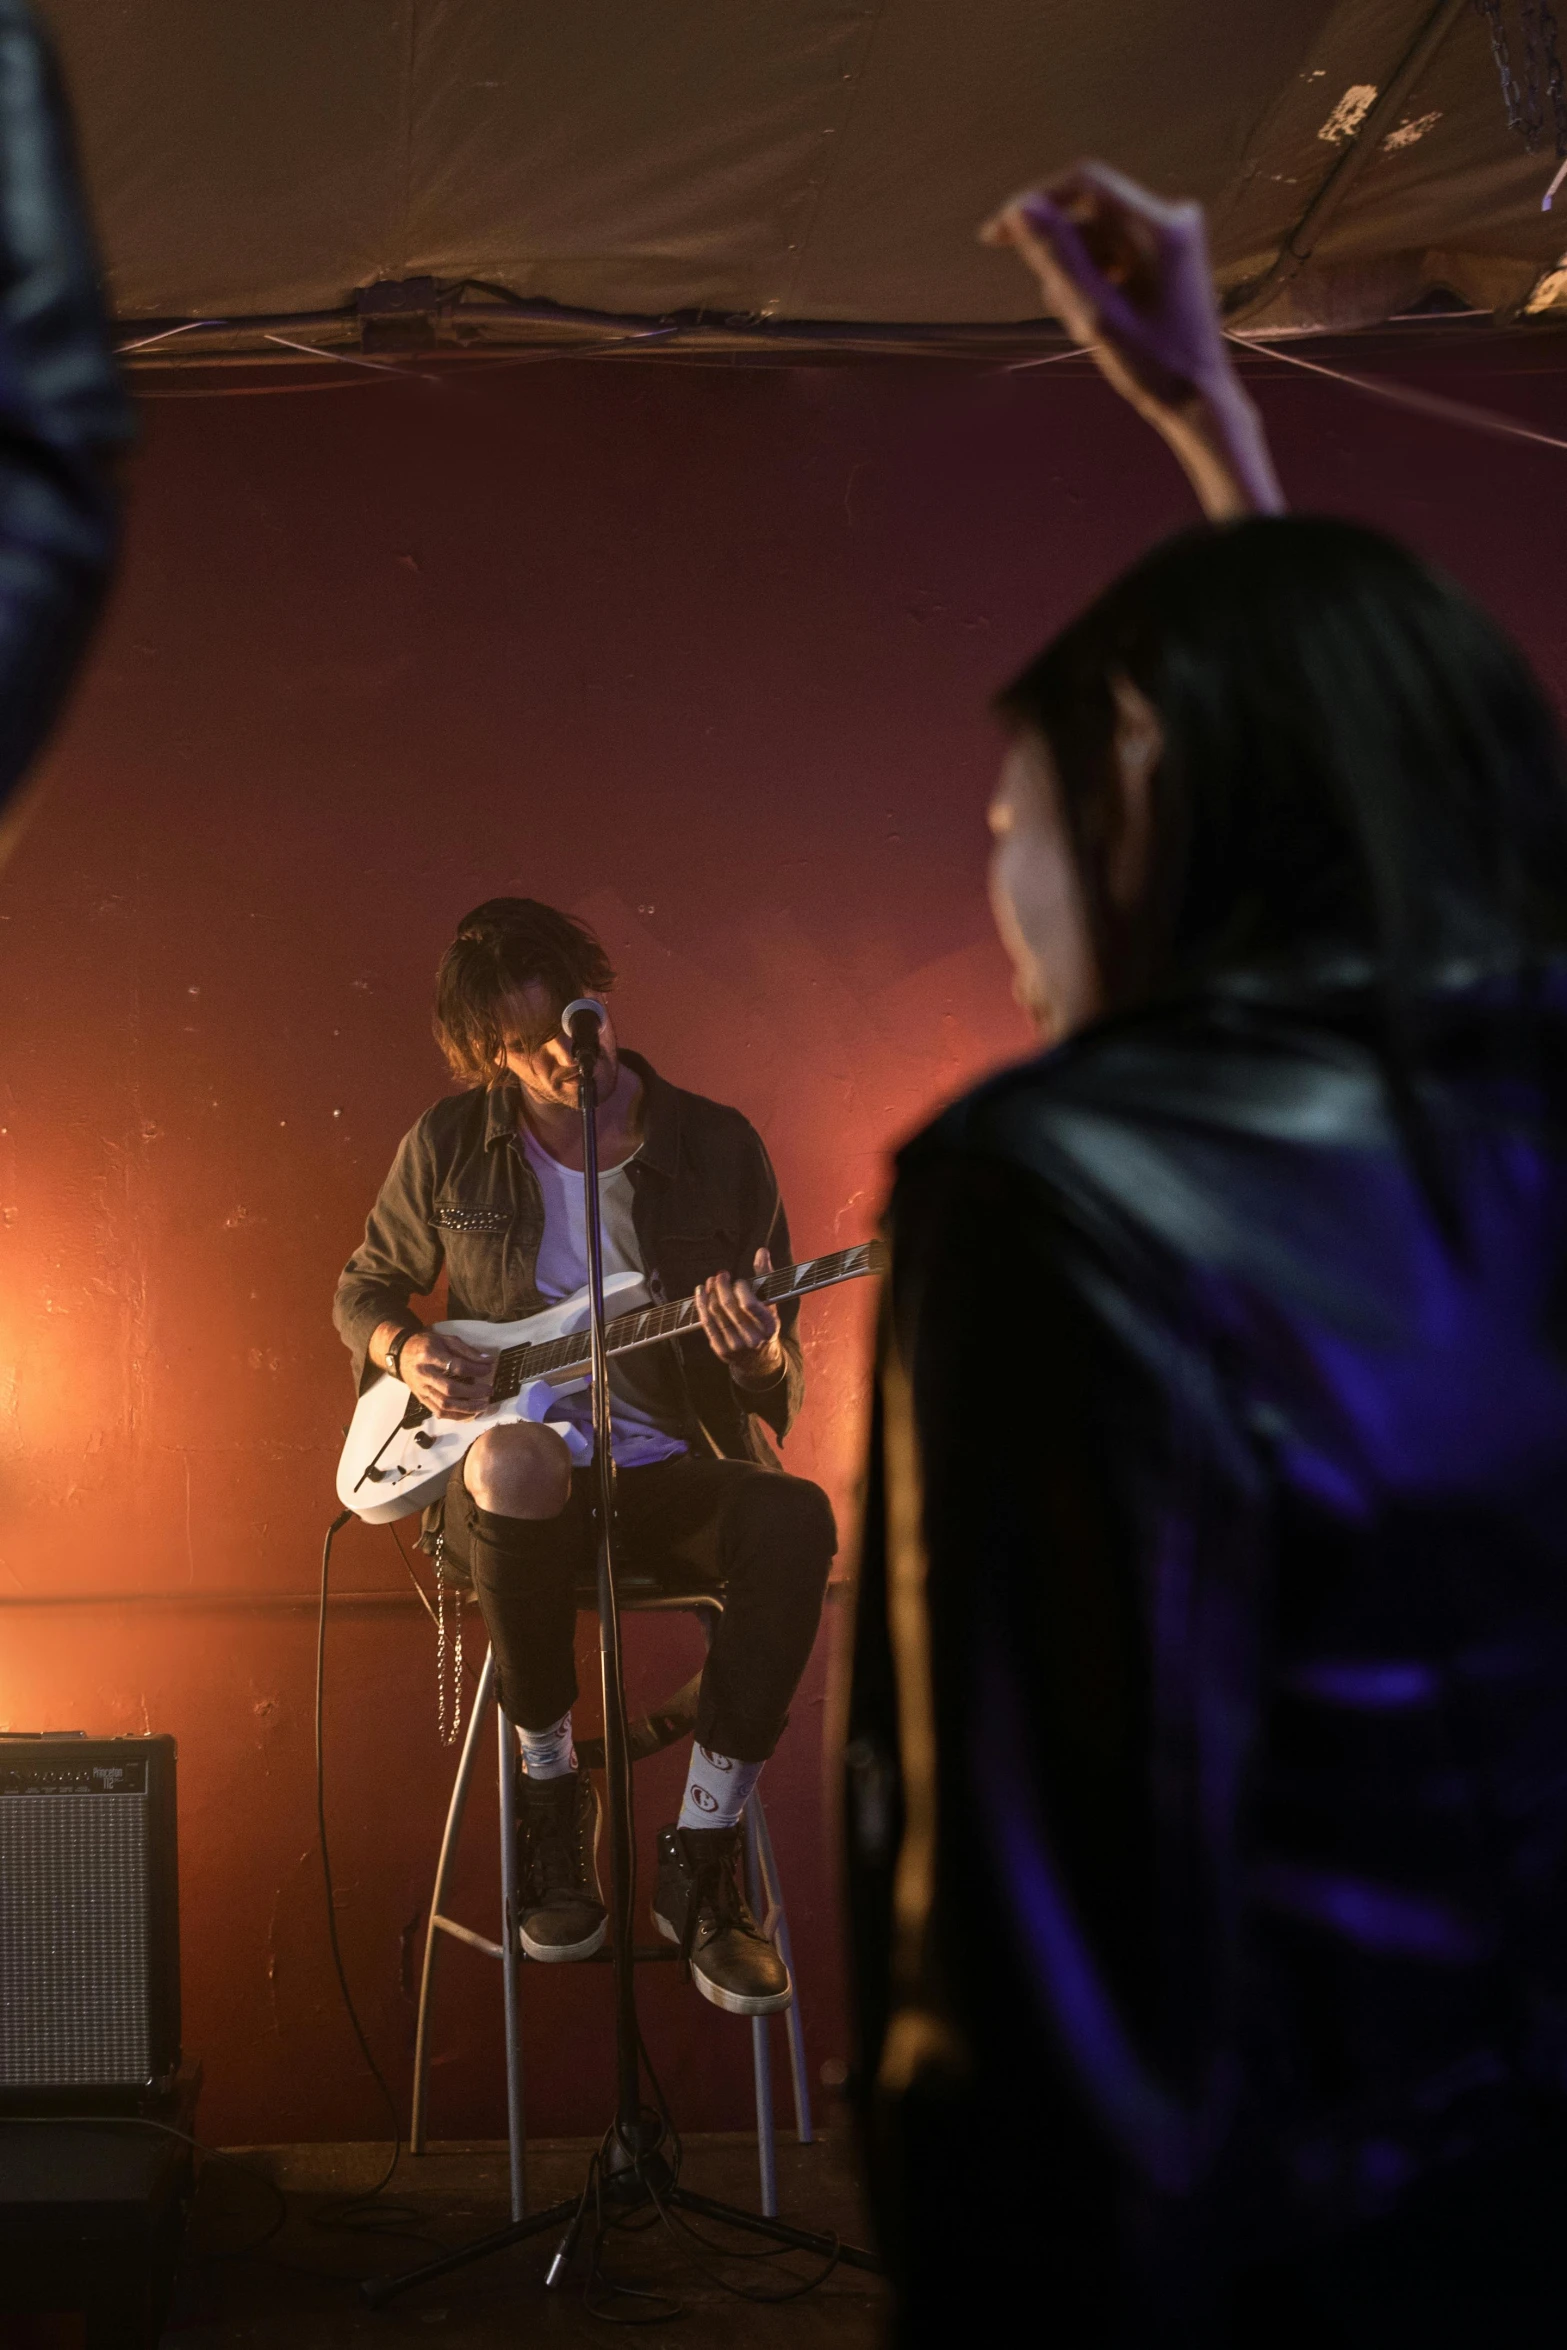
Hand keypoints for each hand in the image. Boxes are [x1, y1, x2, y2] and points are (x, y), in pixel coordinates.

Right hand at [398, 1329, 495, 1419]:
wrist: (401, 1353)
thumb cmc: (426, 1344)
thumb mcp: (446, 1340)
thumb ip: (467, 1350)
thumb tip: (488, 1361)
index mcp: (429, 1355)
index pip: (455, 1366)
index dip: (475, 1369)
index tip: (488, 1369)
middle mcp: (424, 1374)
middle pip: (450, 1389)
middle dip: (473, 1393)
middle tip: (489, 1391)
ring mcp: (421, 1389)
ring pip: (444, 1405)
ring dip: (467, 1408)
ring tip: (483, 1406)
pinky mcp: (421, 1399)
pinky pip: (439, 1412)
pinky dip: (456, 1416)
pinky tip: (470, 1414)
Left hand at [694, 1248, 784, 1387]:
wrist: (760, 1360)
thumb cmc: (765, 1325)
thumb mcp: (771, 1303)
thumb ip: (766, 1276)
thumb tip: (762, 1251)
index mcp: (769, 1326)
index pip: (749, 1304)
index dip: (740, 1288)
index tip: (738, 1281)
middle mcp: (753, 1339)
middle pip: (729, 1306)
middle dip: (722, 1286)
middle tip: (721, 1275)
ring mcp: (735, 1346)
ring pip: (715, 1313)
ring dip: (710, 1292)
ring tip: (711, 1281)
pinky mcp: (721, 1350)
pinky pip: (706, 1323)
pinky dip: (700, 1304)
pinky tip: (700, 1291)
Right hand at [980, 161, 1282, 517]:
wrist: (1200, 399)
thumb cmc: (1155, 365)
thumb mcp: (1096, 314)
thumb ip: (1058, 258)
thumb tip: (1020, 211)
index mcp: (1162, 225)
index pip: (1084, 183)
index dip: (1035, 204)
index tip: (997, 236)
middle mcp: (1171, 218)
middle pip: (1088, 216)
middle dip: (1062, 261)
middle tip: (1065, 313)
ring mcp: (1170, 235)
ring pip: (1095, 240)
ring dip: (1076, 279)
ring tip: (1088, 327)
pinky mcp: (1164, 254)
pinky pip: (1111, 254)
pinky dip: (1094, 285)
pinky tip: (1100, 322)